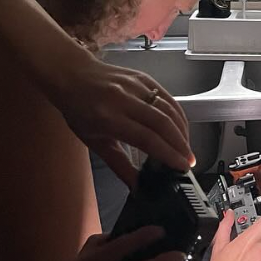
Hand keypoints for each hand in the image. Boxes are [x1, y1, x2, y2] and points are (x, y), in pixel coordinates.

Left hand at [44, 51, 193, 185]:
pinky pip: (168, 97)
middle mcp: (123, 100)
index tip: (181, 166)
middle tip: (189, 160)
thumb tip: (136, 186)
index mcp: (107, 117)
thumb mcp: (93, 141)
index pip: (146, 138)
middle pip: (163, 123)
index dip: (168, 153)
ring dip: (183, 130)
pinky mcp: (144, 78)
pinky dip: (179, 114)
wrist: (71, 74)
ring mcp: (135, 86)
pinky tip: (181, 127)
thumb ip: (118, 165)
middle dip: (181, 144)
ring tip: (186, 147)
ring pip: (169, 109)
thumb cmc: (78, 108)